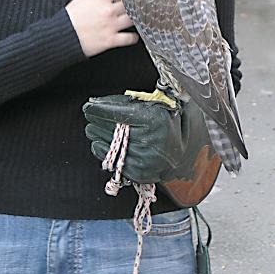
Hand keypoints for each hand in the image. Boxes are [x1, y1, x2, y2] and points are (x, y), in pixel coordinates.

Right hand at [65, 0, 138, 57]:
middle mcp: (109, 10)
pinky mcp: (111, 39)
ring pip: (132, 19)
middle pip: (130, 4)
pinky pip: (129, 38)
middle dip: (134, 5)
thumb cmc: (69, 18)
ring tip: (137, 19)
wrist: (62, 37)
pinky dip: (134, 38)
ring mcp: (111, 25)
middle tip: (137, 7)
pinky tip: (134, 36)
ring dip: (136, 19)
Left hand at [84, 93, 208, 184]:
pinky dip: (102, 149)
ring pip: (107, 144)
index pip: (117, 113)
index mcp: (156, 120)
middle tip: (92, 115)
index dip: (99, 109)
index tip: (89, 106)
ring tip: (96, 127)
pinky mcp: (138, 173)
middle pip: (109, 129)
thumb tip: (100, 100)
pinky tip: (100, 142)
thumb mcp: (158, 105)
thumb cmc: (170, 124)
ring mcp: (144, 159)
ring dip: (97, 134)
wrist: (185, 154)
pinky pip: (110, 160)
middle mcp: (150, 141)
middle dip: (96, 121)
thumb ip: (133, 101)